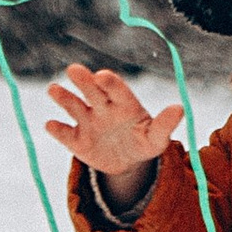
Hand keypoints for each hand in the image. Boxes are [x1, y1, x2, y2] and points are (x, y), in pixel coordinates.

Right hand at [46, 63, 183, 197]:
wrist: (127, 162)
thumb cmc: (144, 143)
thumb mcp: (156, 138)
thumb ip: (165, 124)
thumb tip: (180, 108)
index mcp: (124, 104)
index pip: (117, 90)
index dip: (110, 83)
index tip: (103, 75)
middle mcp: (103, 107)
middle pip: (93, 91)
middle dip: (83, 81)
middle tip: (74, 69)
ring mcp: (88, 122)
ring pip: (74, 107)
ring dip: (63, 98)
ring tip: (53, 89)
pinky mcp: (76, 140)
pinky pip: (65, 134)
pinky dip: (58, 130)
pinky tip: (51, 125)